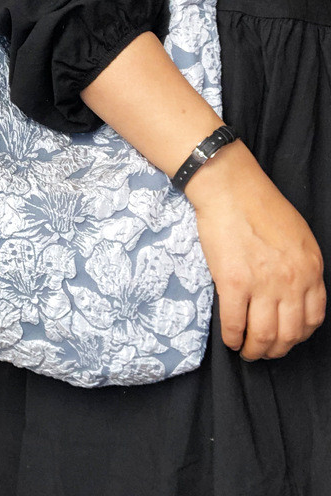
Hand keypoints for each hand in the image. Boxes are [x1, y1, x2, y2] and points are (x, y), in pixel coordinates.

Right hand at [184, 140, 326, 360]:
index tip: (285, 338)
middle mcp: (292, 282)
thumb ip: (300, 265)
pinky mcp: (233, 282)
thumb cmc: (259, 204)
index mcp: (311, 269)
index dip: (298, 336)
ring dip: (254, 350)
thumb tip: (292, 290)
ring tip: (246, 351)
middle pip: (288, 333)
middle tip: (263, 352)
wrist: (230, 188)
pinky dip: (232, 337)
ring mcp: (262, 284)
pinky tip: (229, 339)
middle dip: (276, 350)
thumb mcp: (298, 236)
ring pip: (263, 335)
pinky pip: (235, 322)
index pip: (312, 319)